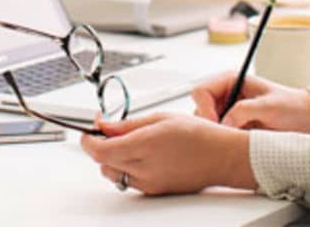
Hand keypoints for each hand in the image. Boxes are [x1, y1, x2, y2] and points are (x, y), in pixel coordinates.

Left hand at [80, 112, 257, 194]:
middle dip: (100, 146)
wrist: (221, 157)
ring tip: (127, 144)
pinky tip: (140, 156)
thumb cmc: (199, 135)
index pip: (99, 150)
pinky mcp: (154, 191)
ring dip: (112, 159)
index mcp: (143, 146)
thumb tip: (104, 125)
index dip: (88, 140)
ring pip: (113, 174)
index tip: (89, 130)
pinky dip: (126, 169)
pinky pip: (128, 182)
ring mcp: (148, 183)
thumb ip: (128, 124)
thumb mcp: (160, 118)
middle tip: (108, 132)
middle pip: (102, 162)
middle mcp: (143, 169)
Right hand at [191, 71, 309, 133]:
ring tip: (236, 138)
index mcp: (230, 80)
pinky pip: (216, 136)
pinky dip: (223, 141)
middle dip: (209, 124)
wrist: (305, 119)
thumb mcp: (269, 106)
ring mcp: (227, 112)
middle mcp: (225, 95)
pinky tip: (238, 144)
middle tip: (226, 135)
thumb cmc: (290, 106)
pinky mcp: (231, 128)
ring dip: (216, 134)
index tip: (217, 123)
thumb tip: (224, 123)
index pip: (200, 91)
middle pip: (199, 109)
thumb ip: (245, 111)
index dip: (204, 108)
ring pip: (205, 125)